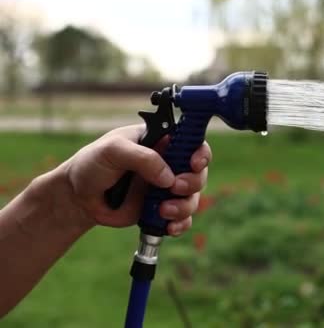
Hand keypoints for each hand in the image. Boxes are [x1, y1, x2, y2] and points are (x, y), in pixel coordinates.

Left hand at [57, 125, 210, 235]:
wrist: (78, 197)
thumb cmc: (93, 164)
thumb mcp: (113, 151)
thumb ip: (143, 158)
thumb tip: (168, 177)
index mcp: (161, 141)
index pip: (192, 141)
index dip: (200, 152)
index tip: (194, 163)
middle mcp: (169, 164)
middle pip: (199, 173)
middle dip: (191, 182)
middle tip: (174, 187)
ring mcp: (166, 188)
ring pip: (192, 198)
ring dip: (184, 206)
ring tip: (163, 211)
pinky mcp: (161, 209)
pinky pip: (182, 219)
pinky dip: (180, 224)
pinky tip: (169, 226)